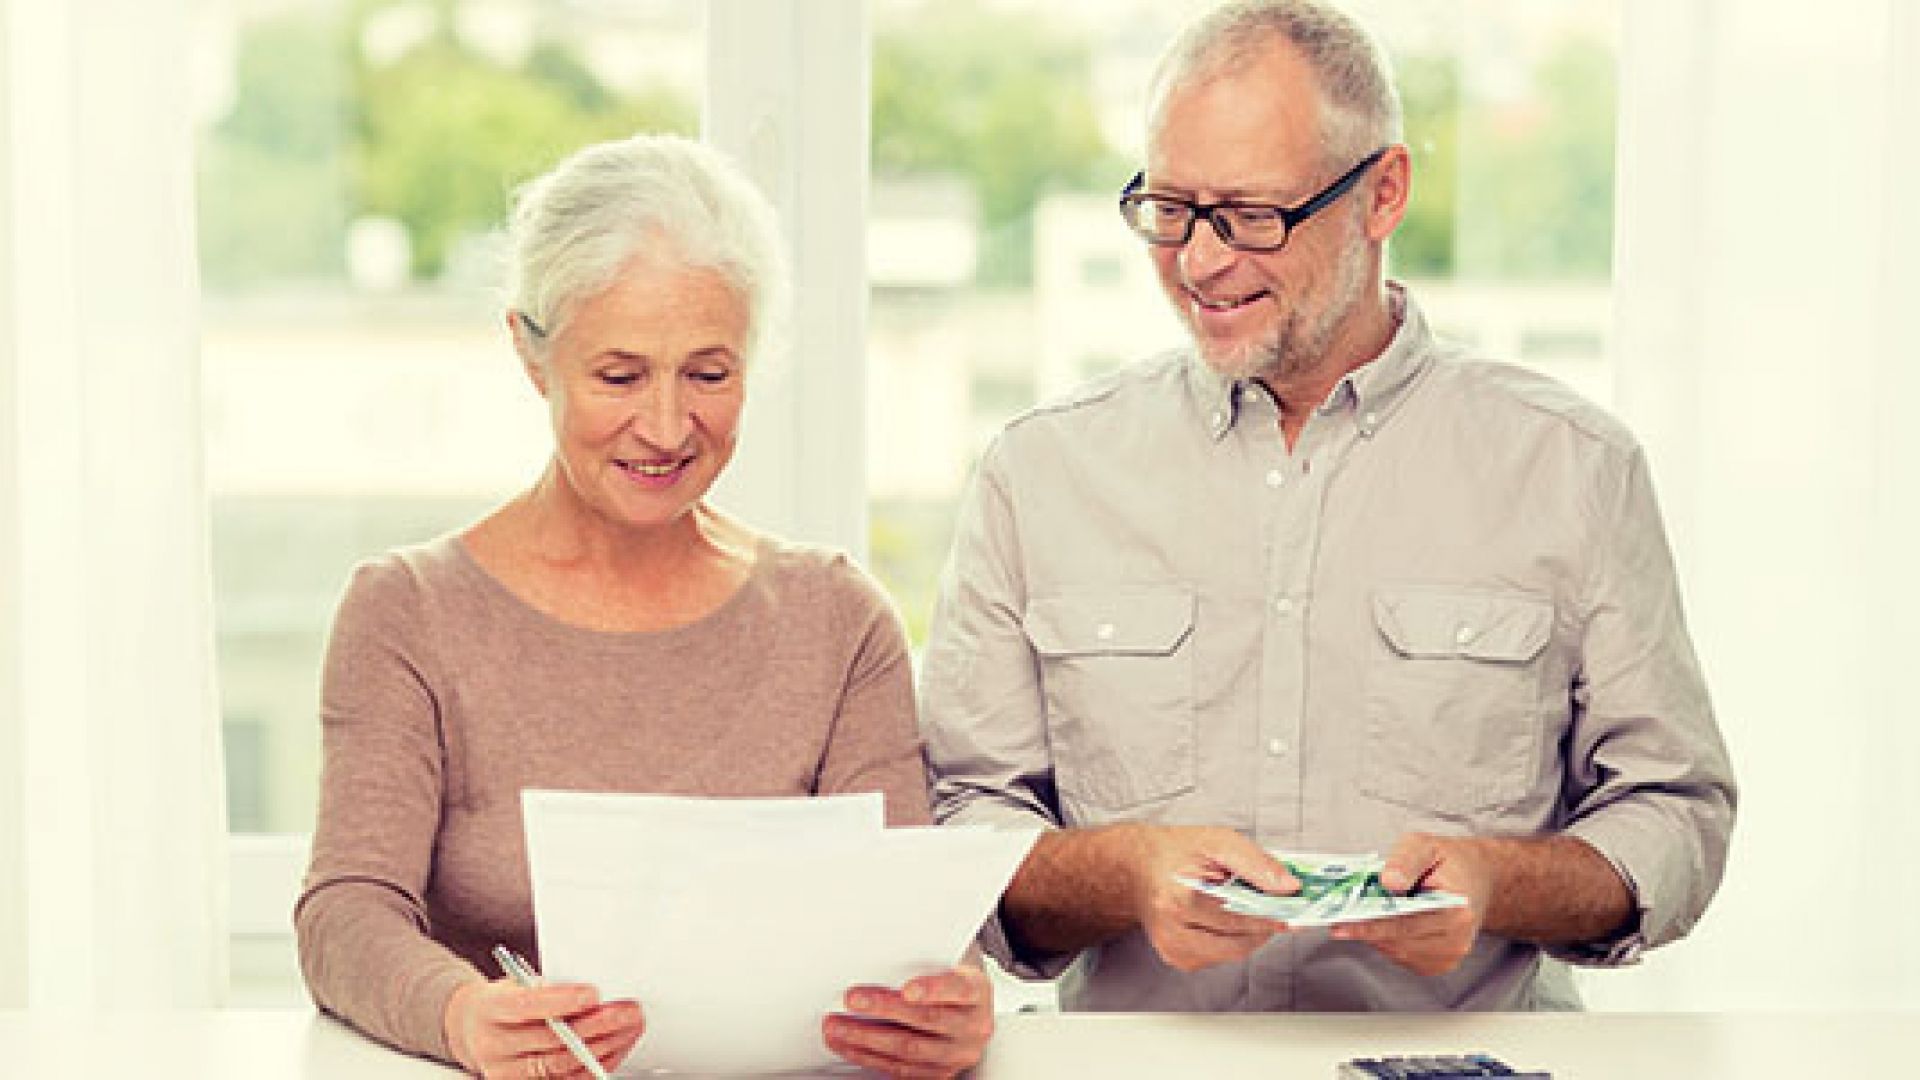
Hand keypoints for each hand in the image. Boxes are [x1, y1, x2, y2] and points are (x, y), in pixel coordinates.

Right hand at [444, 977, 643, 1078]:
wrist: (473, 1029)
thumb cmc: (503, 1002)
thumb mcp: (516, 983)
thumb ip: (547, 989)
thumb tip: (594, 995)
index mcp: (490, 1009)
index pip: (525, 1006)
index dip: (561, 1002)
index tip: (593, 994)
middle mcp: (494, 1045)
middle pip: (550, 1040)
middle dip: (596, 1026)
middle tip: (627, 1012)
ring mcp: (507, 1072)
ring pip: (561, 1064)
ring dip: (604, 1046)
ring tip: (629, 1028)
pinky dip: (595, 1064)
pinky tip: (615, 1048)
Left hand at [823, 965, 993, 1078]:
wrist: (968, 1005)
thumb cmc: (948, 974)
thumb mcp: (946, 958)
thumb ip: (920, 960)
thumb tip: (876, 959)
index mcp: (977, 991)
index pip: (957, 988)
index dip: (932, 989)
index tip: (907, 988)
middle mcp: (973, 1026)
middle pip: (927, 1020)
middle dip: (884, 1009)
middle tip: (852, 1000)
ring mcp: (957, 1054)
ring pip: (909, 1050)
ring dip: (866, 1039)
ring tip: (837, 1027)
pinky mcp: (939, 1073)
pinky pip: (901, 1070)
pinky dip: (870, 1057)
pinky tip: (849, 1045)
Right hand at [1132, 825, 1297, 971]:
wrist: (1136, 867)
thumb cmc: (1176, 852)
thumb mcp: (1218, 842)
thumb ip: (1256, 862)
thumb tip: (1288, 886)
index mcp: (1180, 899)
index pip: (1239, 919)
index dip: (1270, 917)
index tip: (1291, 913)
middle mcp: (1172, 930)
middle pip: (1238, 943)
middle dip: (1263, 927)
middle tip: (1279, 911)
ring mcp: (1173, 948)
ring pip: (1232, 953)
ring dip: (1249, 935)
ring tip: (1251, 910)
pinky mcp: (1176, 958)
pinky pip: (1219, 956)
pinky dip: (1231, 940)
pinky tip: (1226, 919)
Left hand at [1330, 832, 1492, 975]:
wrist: (1479, 880)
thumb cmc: (1449, 862)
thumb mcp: (1425, 846)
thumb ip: (1406, 860)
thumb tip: (1389, 881)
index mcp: (1456, 909)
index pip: (1404, 923)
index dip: (1369, 925)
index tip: (1339, 925)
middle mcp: (1457, 940)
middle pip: (1397, 940)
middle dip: (1365, 928)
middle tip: (1335, 916)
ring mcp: (1450, 956)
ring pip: (1397, 951)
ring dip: (1375, 935)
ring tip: (1357, 915)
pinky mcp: (1440, 964)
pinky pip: (1403, 956)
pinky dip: (1387, 941)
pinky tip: (1383, 922)